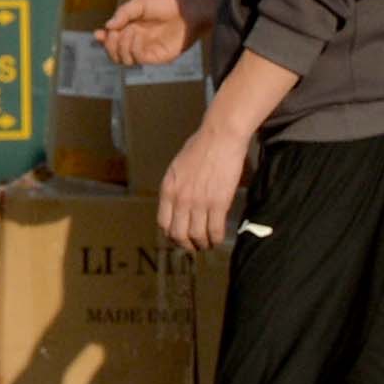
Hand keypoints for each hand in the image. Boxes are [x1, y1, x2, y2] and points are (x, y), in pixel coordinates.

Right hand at [100, 0, 194, 68]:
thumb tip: (106, 27)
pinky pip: (138, 59)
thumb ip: (123, 14)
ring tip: (128, 31)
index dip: (103, 39)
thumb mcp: (140, 3)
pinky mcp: (159, 56)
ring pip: (124, 59)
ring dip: (120, 46)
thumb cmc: (167, 2)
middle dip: (109, 45)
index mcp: (133, 27)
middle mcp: (139, 40)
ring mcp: (149, 49)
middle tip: (113, 34)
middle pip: (115, 53)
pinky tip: (136, 35)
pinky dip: (132, 48)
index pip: (114, 40)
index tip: (98, 33)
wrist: (190, 8)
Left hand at [156, 118, 253, 254]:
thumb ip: (176, 187)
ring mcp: (199, 202)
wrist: (221, 137)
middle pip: (178, 234)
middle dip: (186, 245)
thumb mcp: (178, 167)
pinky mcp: (219, 202)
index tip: (179, 237)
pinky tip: (219, 238)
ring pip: (196, 235)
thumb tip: (179, 202)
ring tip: (208, 244)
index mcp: (168, 189)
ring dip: (202, 244)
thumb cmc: (201, 146)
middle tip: (193, 247)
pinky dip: (216, 238)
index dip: (171, 235)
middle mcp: (180, 199)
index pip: (163, 223)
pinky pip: (215, 229)